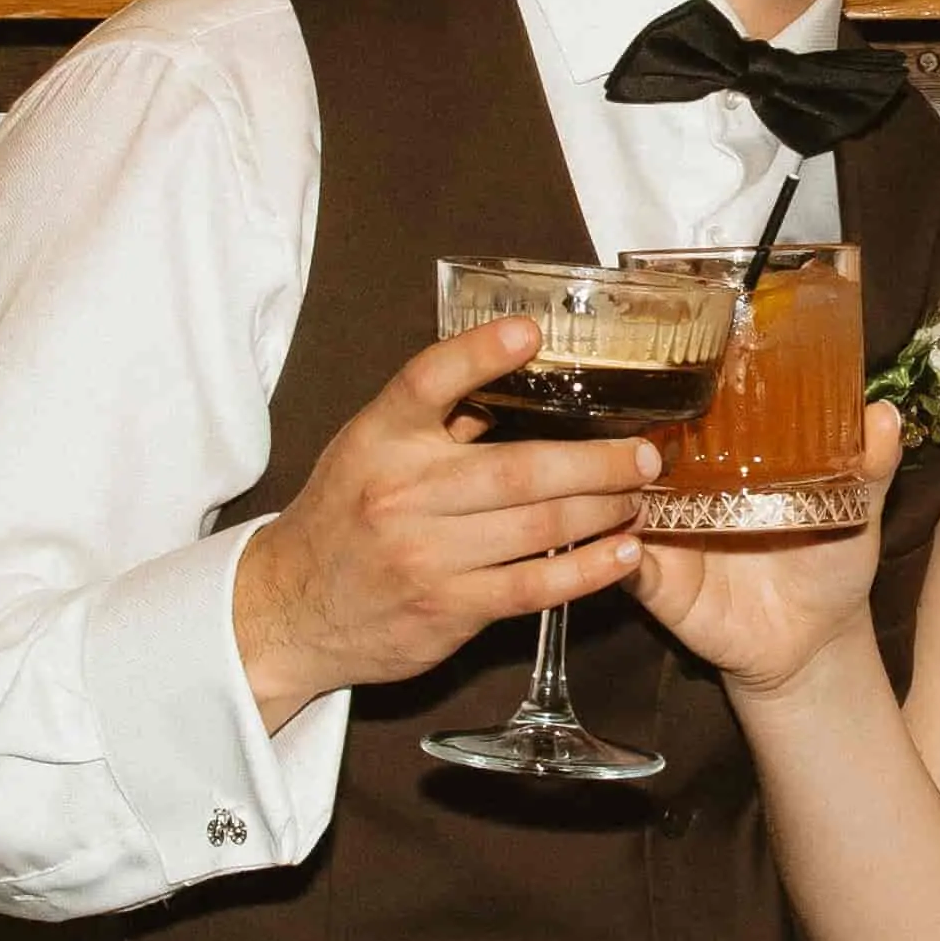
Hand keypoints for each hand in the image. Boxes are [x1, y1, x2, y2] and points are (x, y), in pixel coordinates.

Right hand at [233, 316, 662, 724]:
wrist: (292, 610)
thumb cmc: (344, 518)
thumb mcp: (369, 451)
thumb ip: (437, 419)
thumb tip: (519, 376)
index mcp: (380, 438)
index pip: (428, 381)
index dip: (479, 352)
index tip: (532, 330)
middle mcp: (402, 492)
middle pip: (518, 469)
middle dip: (597, 461)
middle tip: (647, 453)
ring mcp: (426, 555)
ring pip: (537, 526)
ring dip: (602, 510)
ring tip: (641, 496)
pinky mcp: (447, 608)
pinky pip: (533, 586)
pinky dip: (586, 569)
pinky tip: (622, 553)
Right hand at [626, 408, 908, 696]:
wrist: (815, 641)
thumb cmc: (832, 562)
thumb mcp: (857, 507)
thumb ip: (869, 463)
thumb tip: (886, 412)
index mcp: (729, 459)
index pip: (693, 412)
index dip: (680, 387)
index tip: (674, 359)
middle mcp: (687, 487)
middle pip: (642, 452)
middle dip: (634, 435)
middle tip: (638, 419)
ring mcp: (666, 533)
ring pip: (620, 502)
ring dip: (614, 489)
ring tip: (623, 476)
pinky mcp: (657, 583)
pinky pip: (627, 566)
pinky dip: (621, 555)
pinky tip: (629, 544)